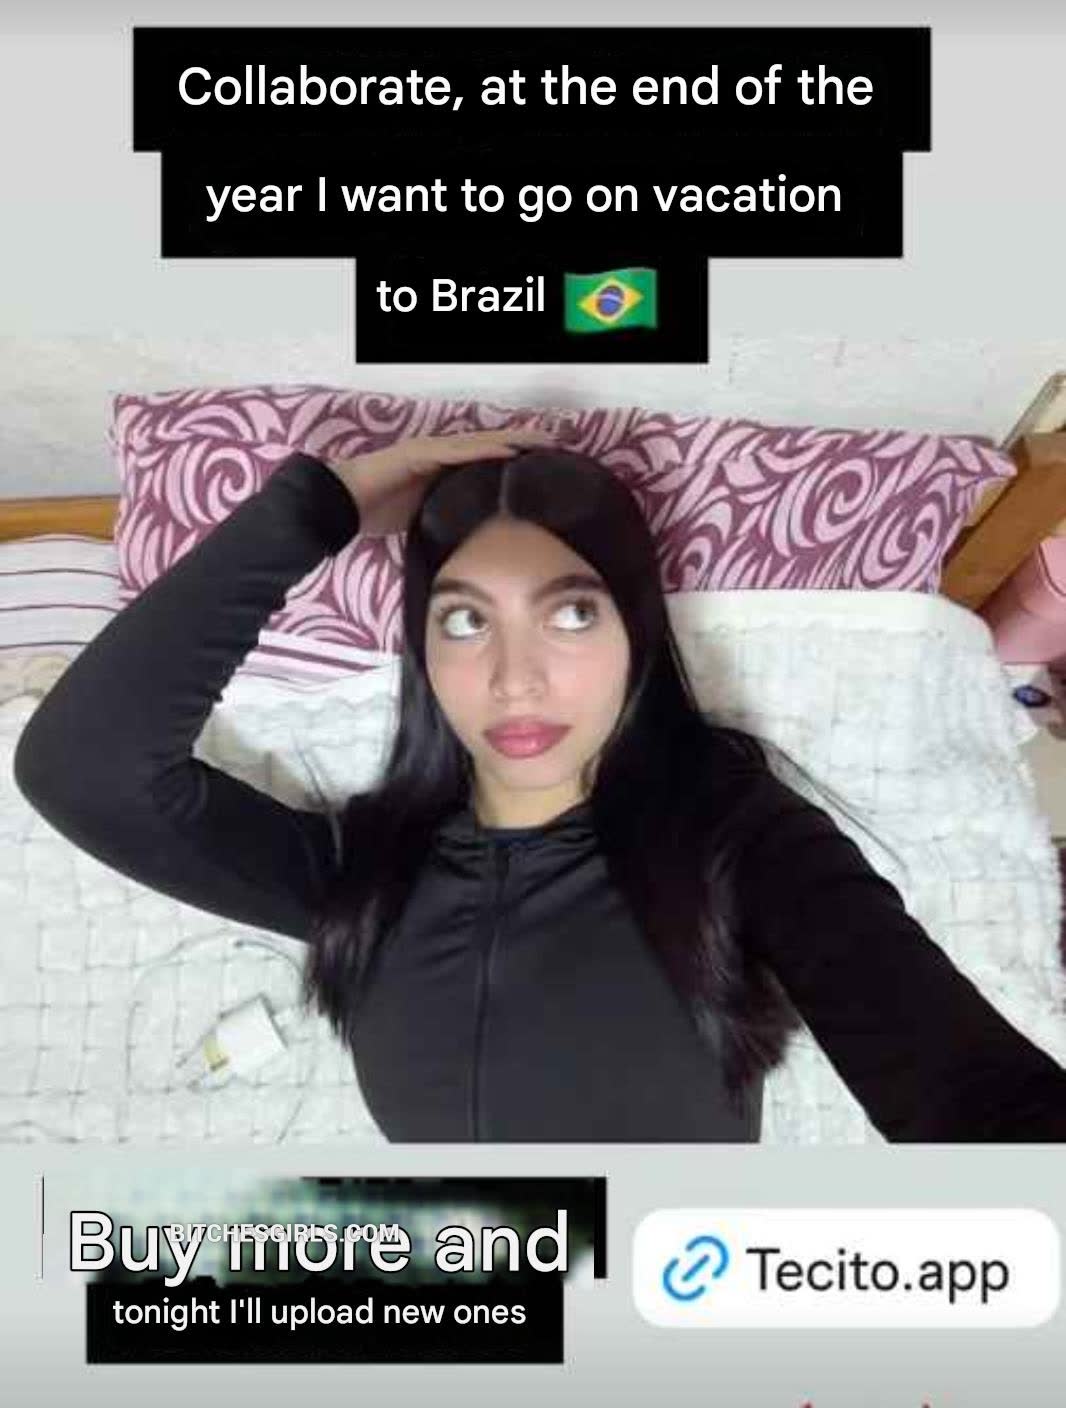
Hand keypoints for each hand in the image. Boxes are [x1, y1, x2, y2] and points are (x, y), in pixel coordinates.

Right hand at [325, 425, 558, 536]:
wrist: (339, 503)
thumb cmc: (374, 513)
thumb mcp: (421, 520)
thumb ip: (444, 521)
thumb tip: (469, 542)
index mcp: (442, 470)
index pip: (486, 462)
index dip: (515, 461)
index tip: (545, 464)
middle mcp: (440, 454)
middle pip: (490, 447)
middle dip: (523, 445)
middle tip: (558, 444)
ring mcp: (431, 450)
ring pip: (480, 443)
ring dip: (513, 442)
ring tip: (543, 443)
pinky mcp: (420, 453)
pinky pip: (459, 451)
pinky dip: (485, 451)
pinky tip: (510, 452)